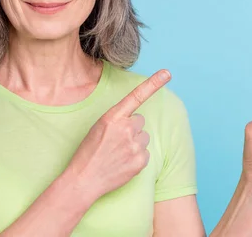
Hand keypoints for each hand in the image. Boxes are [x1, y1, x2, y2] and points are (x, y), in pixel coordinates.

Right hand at [67, 69, 171, 199]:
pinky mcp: (141, 160)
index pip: (136, 96)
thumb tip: (136, 122)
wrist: (84, 179)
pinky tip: (123, 162)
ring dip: (134, 143)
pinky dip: (137, 157)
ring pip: (144, 137)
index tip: (167, 73)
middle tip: (116, 141)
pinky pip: (145, 152)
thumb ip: (118, 120)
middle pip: (140, 121)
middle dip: (132, 129)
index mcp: (113, 117)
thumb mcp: (99, 127)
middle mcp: (126, 128)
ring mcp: (134, 145)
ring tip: (118, 153)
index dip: (153, 83)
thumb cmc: (89, 152)